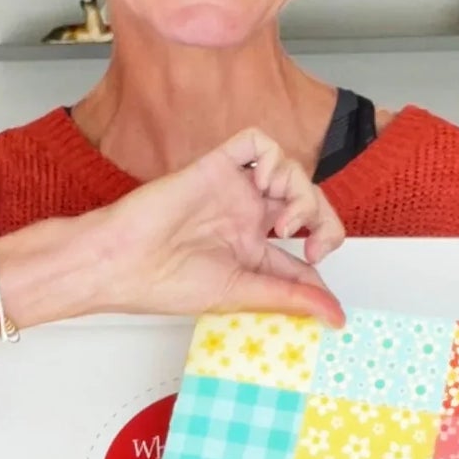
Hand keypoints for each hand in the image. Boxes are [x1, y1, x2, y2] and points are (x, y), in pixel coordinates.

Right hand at [88, 126, 346, 326]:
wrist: (122, 264)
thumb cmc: (164, 283)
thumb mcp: (242, 293)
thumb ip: (291, 297)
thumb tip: (336, 317)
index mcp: (253, 251)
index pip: (305, 242)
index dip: (324, 246)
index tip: (317, 261)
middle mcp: (246, 217)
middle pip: (306, 198)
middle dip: (321, 214)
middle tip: (306, 237)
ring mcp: (232, 190)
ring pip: (288, 169)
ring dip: (301, 189)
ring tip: (282, 219)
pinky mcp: (215, 166)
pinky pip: (256, 142)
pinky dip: (273, 155)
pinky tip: (266, 181)